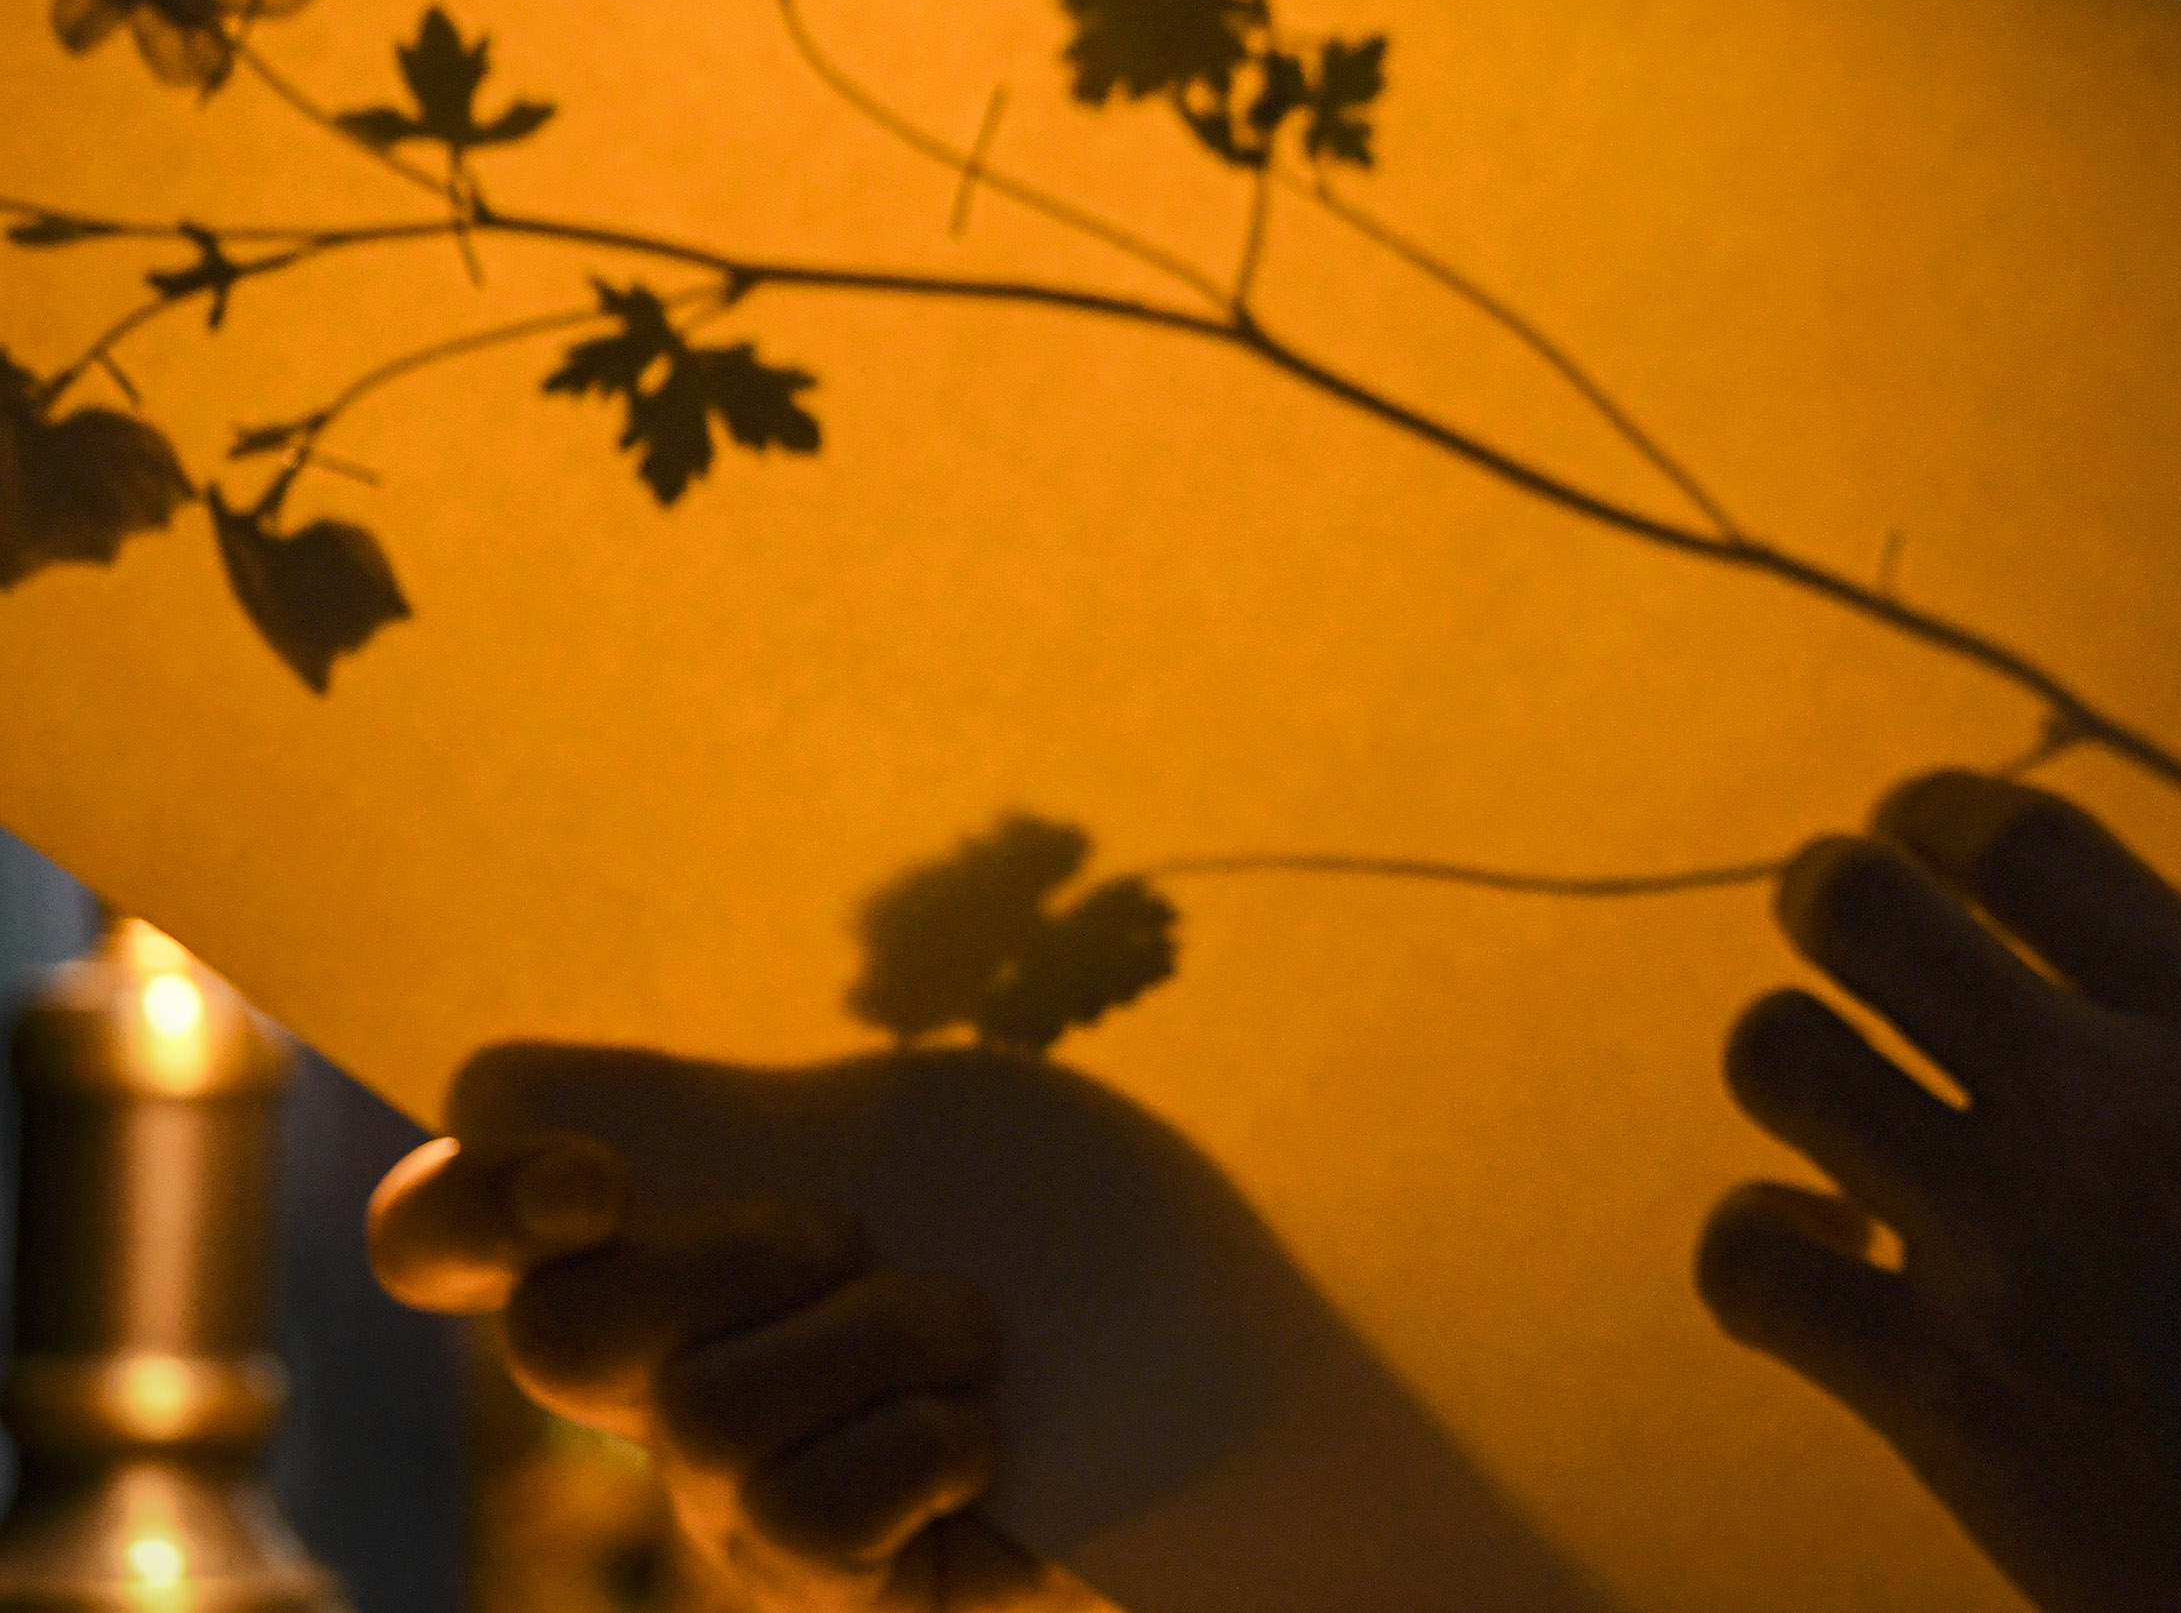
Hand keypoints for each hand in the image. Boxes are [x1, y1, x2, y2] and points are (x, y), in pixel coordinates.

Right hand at [368, 1130, 1098, 1610]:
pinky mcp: (822, 1601)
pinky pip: (800, 1516)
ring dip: (878, 1338)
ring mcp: (738, 1512)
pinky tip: (988, 1449)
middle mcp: (672, 1391)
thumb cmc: (1097, 1240)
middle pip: (557, 1334)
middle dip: (728, 1255)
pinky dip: (922, 1450)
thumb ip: (747, 1107)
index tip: (590, 1176)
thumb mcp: (937, 1127)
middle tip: (858, 1238)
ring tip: (976, 1339)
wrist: (1254, 1388)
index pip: (453, 1230)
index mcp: (679, 1250)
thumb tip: (514, 1090)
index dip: (464, 1200)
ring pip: (704, 1416)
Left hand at [1700, 771, 2180, 1612]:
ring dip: (1793, 1056)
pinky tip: (1831, 1261)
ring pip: (1779, 1056)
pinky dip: (1761, 1244)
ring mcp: (2009, 1254)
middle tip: (1841, 922)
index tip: (1927, 833)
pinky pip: (1745, 1258)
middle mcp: (2113, 1117)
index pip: (2022, 837)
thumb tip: (2162, 909)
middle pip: (1864, 906)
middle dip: (1831, 889)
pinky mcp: (1935, 1394)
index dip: (1944, 811)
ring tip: (1836, 1096)